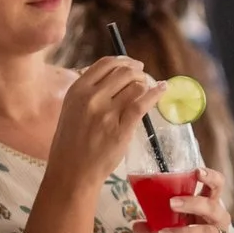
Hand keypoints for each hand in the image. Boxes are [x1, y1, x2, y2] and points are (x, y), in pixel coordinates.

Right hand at [47, 57, 162, 186]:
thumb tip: (114, 78)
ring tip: (149, 88)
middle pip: (123, 72)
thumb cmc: (71, 142)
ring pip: (135, 86)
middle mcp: (91, 97)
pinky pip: (142, 104)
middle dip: (138, 72)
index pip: (105, 63)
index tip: (134, 65)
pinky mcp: (121, 128)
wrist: (72, 171)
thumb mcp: (72, 109)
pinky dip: (155, 94)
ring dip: (146, 84)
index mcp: (77, 90)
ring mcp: (107, 113)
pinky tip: (162, 89)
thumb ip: (89, 93)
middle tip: (144, 78)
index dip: (124, 61)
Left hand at [156, 166, 233, 232]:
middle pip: (213, 207)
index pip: (217, 186)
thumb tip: (136, 224)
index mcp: (209, 208)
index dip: (210, 177)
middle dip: (193, 203)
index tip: (196, 171)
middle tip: (172, 203)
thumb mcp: (170, 232)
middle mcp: (219, 222)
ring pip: (206, 232)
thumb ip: (155, 225)